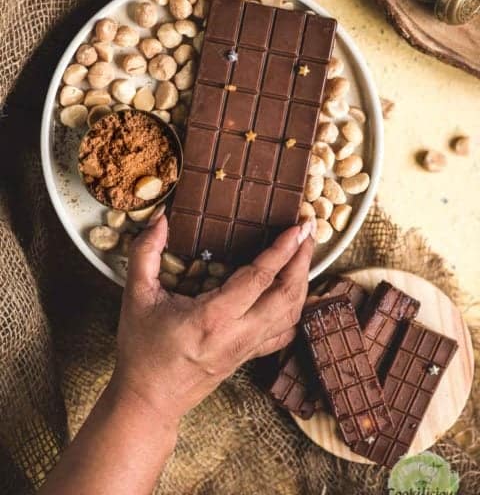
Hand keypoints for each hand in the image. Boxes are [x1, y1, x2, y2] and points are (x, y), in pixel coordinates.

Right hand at [111, 213, 315, 424]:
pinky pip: (285, 333)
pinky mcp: (250, 357)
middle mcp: (238, 334)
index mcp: (213, 318)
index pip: (259, 278)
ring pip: (292, 314)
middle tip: (308, 230)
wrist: (149, 400)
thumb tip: (161, 219)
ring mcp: (248, 348)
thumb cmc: (141, 350)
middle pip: (287, 296)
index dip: (282, 250)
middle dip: (303, 259)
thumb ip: (145, 254)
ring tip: (304, 252)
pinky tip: (296, 292)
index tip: (297, 227)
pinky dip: (297, 309)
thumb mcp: (136, 297)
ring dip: (303, 281)